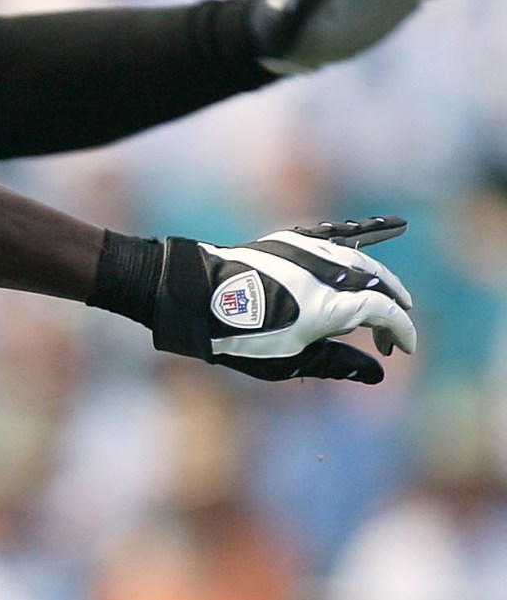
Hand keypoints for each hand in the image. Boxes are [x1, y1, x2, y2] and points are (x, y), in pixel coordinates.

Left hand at [152, 217, 415, 381]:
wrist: (195, 299)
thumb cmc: (239, 338)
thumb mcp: (290, 360)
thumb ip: (337, 363)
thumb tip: (376, 373)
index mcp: (331, 306)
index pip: (385, 313)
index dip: (401, 330)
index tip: (405, 347)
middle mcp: (328, 273)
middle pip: (379, 285)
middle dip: (392, 309)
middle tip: (390, 334)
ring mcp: (311, 252)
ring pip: (362, 260)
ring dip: (380, 279)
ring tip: (391, 293)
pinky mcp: (292, 241)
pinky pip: (337, 234)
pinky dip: (366, 232)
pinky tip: (390, 226)